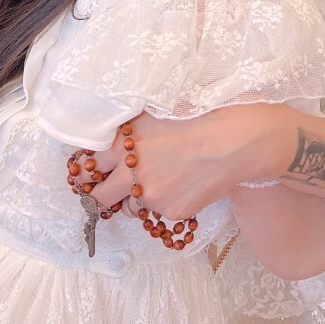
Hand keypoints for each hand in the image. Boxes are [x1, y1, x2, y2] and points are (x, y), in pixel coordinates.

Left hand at [91, 104, 296, 218]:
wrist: (235, 140)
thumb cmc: (200, 116)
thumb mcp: (156, 111)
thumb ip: (130, 128)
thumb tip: (112, 138)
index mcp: (126, 141)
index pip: (89, 163)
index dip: (90, 167)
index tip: (91, 170)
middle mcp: (133, 171)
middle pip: (99, 195)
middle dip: (99, 193)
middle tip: (104, 189)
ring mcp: (152, 195)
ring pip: (128, 206)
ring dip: (133, 197)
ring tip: (156, 181)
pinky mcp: (172, 211)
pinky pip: (157, 212)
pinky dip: (164, 201)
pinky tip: (182, 183)